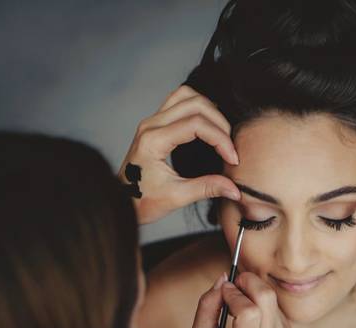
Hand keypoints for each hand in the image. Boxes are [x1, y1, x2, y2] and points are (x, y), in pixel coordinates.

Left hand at [119, 85, 240, 223]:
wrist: (120, 202)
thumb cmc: (142, 200)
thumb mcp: (176, 197)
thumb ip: (207, 189)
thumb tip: (235, 190)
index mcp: (154, 141)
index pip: (196, 125)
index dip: (221, 139)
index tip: (232, 159)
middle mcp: (151, 125)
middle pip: (195, 103)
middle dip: (219, 123)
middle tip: (229, 148)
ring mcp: (152, 121)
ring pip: (186, 96)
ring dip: (209, 110)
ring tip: (221, 134)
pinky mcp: (155, 123)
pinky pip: (179, 102)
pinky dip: (197, 108)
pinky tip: (207, 127)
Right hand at [190, 271, 292, 327]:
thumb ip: (206, 307)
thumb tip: (223, 278)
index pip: (248, 312)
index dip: (234, 294)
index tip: (222, 291)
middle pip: (266, 297)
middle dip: (247, 282)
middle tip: (233, 286)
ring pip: (272, 298)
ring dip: (253, 290)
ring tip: (238, 303)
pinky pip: (276, 306)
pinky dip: (261, 301)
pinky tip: (250, 314)